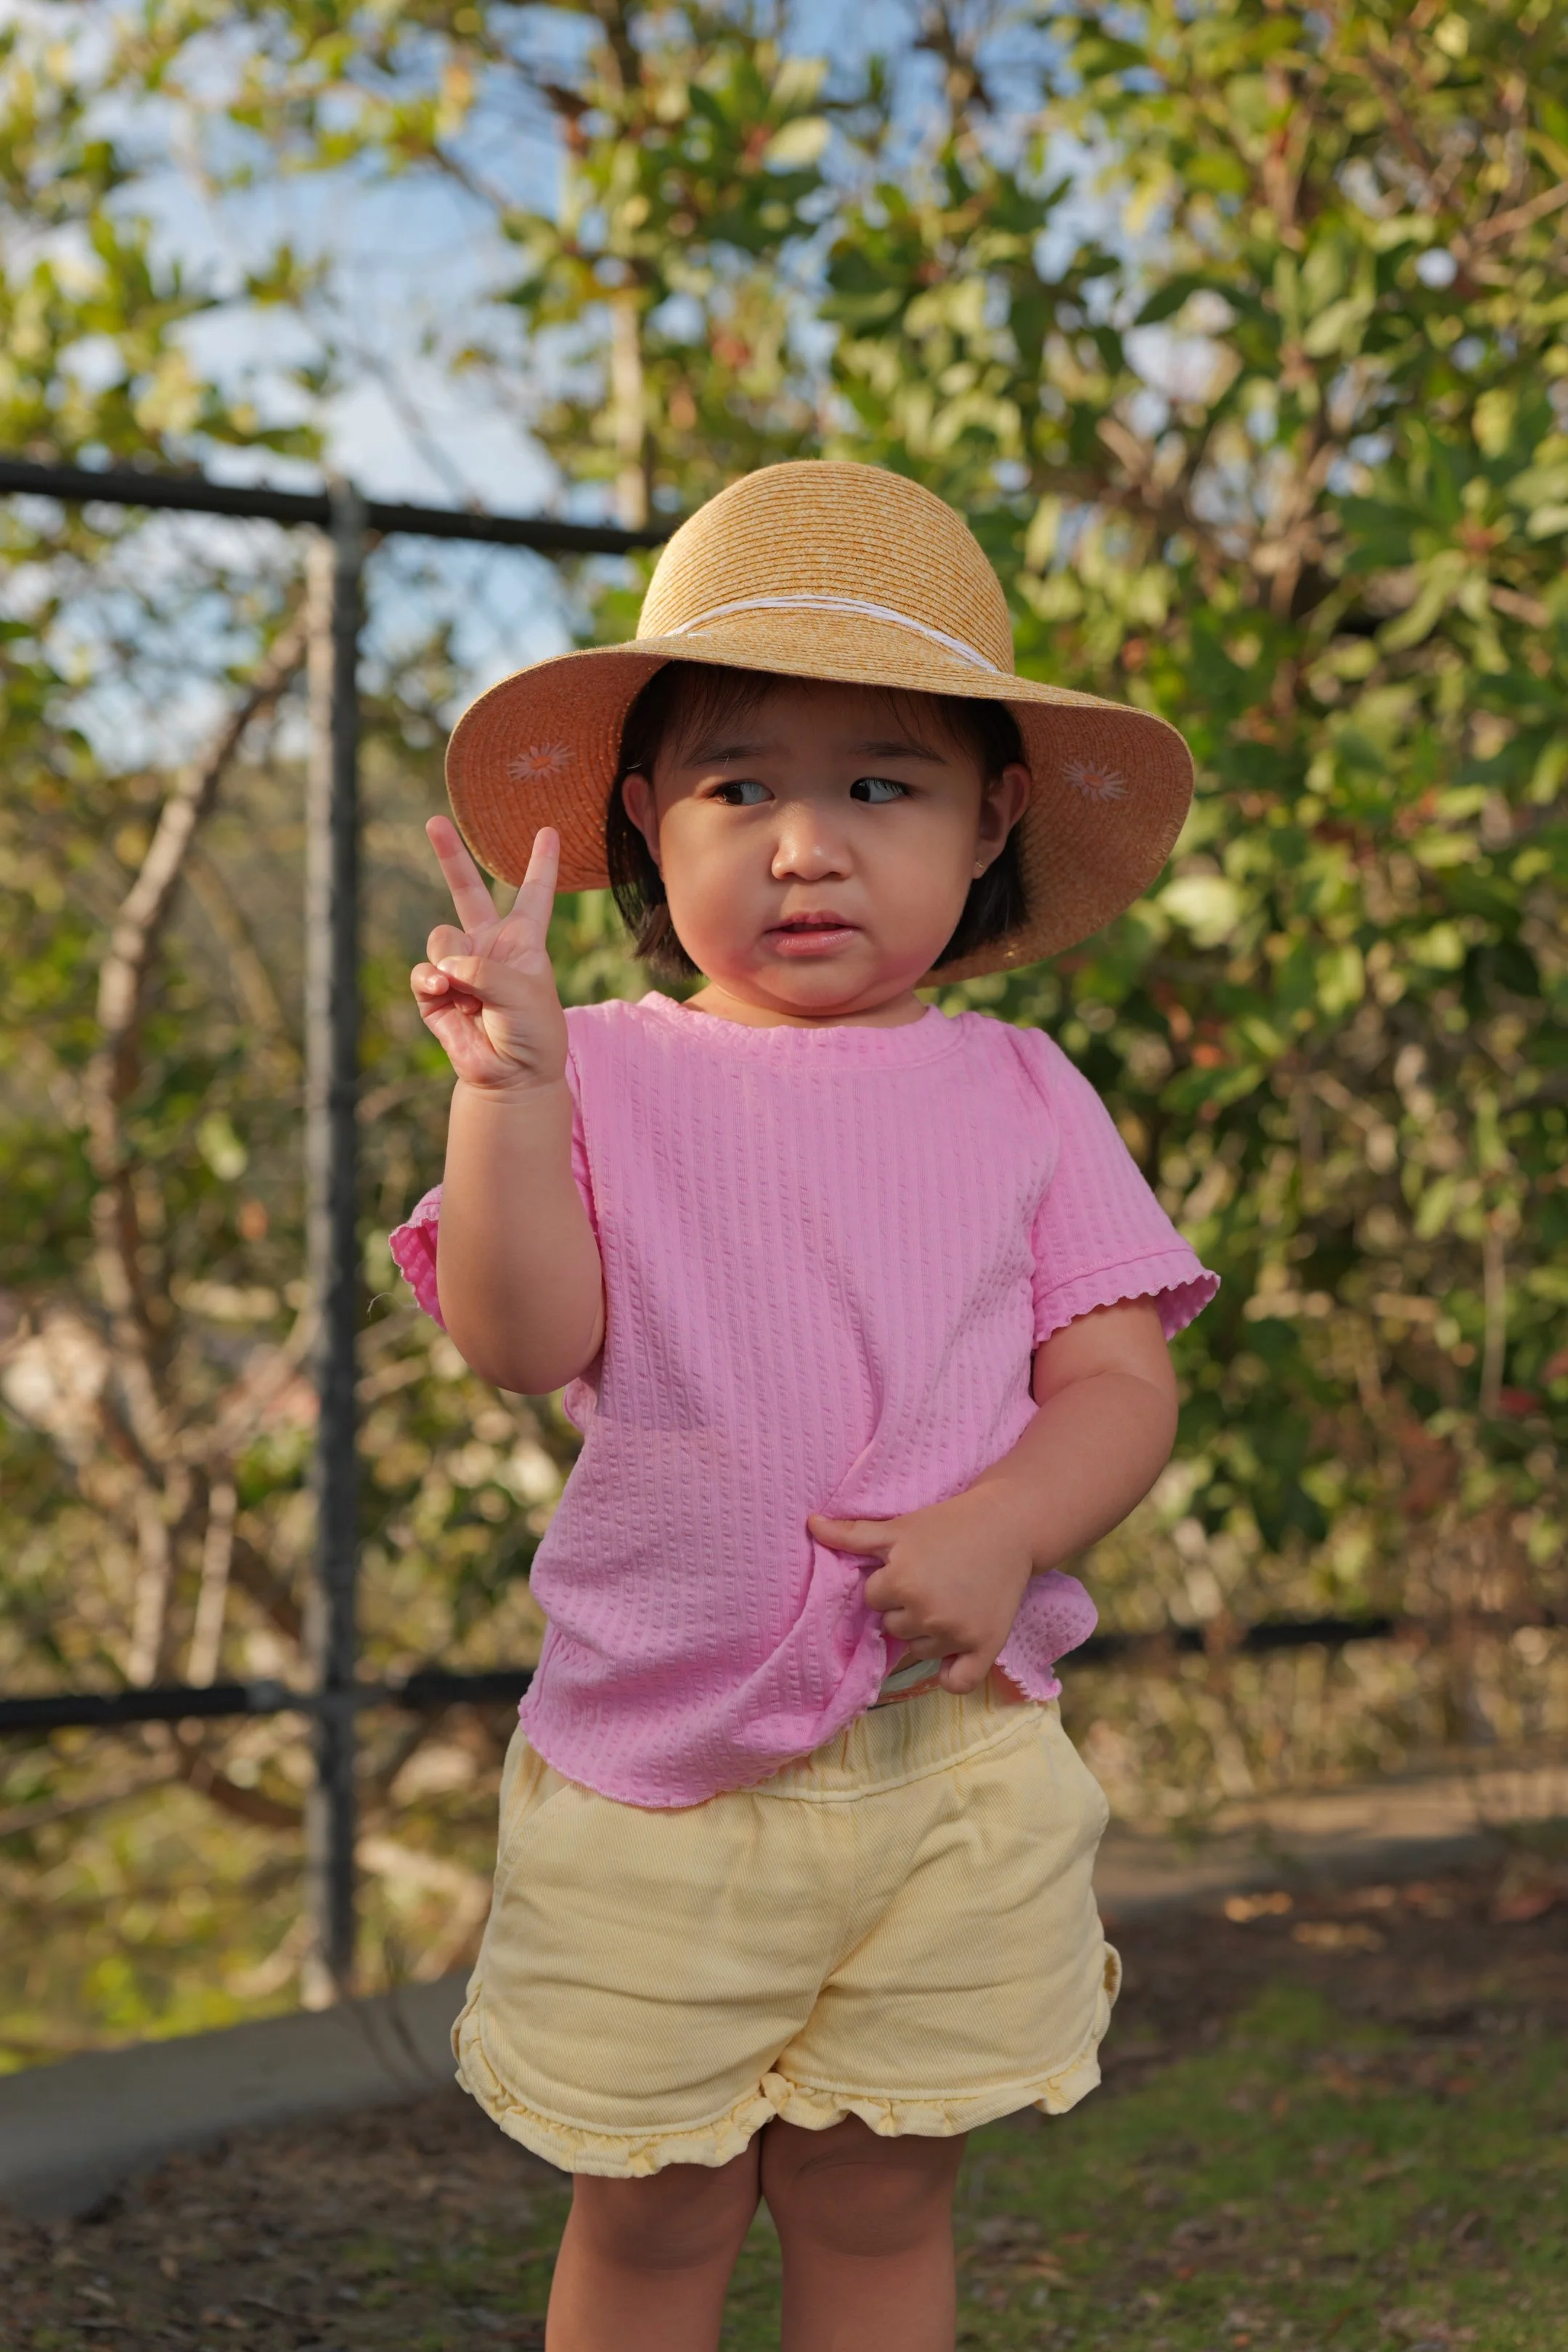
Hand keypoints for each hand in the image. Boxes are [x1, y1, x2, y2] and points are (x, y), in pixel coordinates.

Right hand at [411, 816, 567, 1093]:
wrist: (511, 1076)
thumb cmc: (533, 1032)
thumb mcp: (524, 992)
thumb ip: (484, 969)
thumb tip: (443, 967)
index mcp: (524, 941)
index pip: (534, 894)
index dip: (542, 863)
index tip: (550, 831)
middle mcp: (490, 947)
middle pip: (467, 891)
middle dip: (450, 856)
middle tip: (434, 821)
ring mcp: (459, 967)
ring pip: (441, 937)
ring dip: (453, 964)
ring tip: (469, 994)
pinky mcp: (434, 992)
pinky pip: (423, 971)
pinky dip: (431, 981)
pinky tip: (443, 993)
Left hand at [809, 1491, 1035, 1695]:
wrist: (1008, 1526)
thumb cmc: (948, 1523)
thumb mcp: (899, 1527)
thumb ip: (852, 1534)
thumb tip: (810, 1523)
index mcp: (900, 1582)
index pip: (873, 1599)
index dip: (889, 1583)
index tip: (913, 1567)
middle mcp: (927, 1611)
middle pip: (893, 1628)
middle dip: (906, 1609)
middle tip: (933, 1582)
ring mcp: (957, 1633)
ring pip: (919, 1652)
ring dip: (927, 1634)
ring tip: (949, 1600)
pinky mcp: (986, 1646)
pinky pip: (957, 1682)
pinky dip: (951, 1675)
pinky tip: (951, 1657)